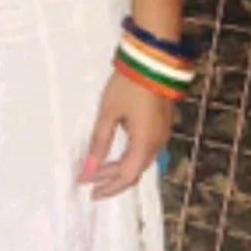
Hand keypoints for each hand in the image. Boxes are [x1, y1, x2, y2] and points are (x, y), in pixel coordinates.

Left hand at [78, 69, 173, 198]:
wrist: (152, 60)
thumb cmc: (128, 86)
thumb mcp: (109, 112)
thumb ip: (99, 142)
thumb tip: (88, 169)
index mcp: (145, 144)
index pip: (126, 176)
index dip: (107, 186)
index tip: (88, 190)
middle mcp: (157, 144)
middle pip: (134, 171)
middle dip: (111, 178)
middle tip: (89, 180)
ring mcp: (163, 134)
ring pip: (140, 161)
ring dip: (119, 167)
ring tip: (98, 169)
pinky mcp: (162, 124)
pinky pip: (146, 149)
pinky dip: (129, 156)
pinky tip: (116, 153)